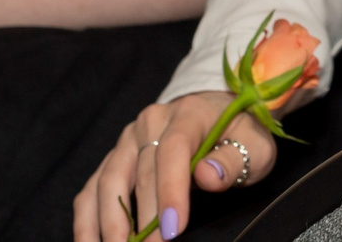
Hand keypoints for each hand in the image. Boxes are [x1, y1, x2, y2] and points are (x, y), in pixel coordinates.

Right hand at [77, 92, 266, 241]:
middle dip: (144, 221)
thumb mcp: (254, 144)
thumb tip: (207, 175)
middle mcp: (151, 122)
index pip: (175, 150)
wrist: (217, 111)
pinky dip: (87, 220)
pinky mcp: (114, 158)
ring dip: (110, 224)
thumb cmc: (238, 134)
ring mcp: (128, 139)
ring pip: (108, 181)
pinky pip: (92, 189)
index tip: (172, 231)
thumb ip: (233, 160)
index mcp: (188, 113)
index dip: (170, 192)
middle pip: (141, 173)